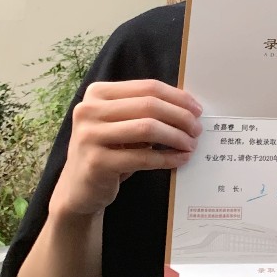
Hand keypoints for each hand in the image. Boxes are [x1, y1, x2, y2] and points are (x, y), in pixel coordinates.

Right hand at [50, 79, 202, 219]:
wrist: (79, 188)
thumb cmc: (108, 150)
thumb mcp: (121, 123)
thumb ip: (144, 110)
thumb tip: (189, 107)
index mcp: (97, 93)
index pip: (147, 87)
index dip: (177, 97)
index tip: (197, 109)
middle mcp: (88, 110)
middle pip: (149, 105)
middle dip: (180, 117)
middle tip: (197, 129)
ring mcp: (89, 136)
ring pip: (148, 128)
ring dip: (176, 136)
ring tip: (191, 144)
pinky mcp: (96, 162)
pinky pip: (142, 157)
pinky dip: (167, 158)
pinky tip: (180, 159)